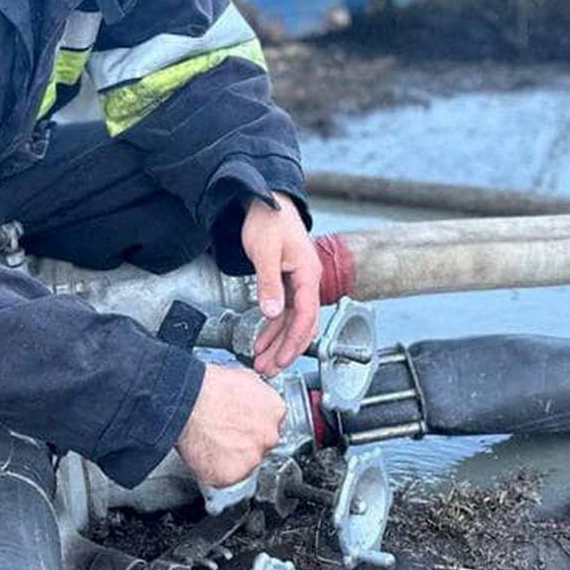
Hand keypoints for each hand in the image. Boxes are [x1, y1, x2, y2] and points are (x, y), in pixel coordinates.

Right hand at [175, 363, 284, 486]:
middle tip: (224, 433)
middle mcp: (268, 436)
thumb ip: (257, 395)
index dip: (254, 424)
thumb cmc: (208, 387)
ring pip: (244, 463)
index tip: (242, 424)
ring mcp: (251, 458)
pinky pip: (225, 477)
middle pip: (260, 445)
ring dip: (231, 456)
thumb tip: (253, 398)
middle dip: (245, 442)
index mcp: (275, 410)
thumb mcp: (244, 377)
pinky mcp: (231, 475)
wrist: (186, 402)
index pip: (272, 423)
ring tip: (211, 440)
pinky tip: (205, 452)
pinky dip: (215, 469)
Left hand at [240, 192, 320, 377]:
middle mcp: (307, 280)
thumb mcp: (264, 253)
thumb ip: (269, 284)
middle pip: (301, 323)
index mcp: (308, 274)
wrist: (266, 200)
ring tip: (262, 361)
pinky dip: (272, 327)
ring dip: (277, 341)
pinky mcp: (287, 280)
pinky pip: (283, 310)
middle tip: (270, 369)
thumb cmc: (267, 221)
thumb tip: (272, 313)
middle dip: (286, 349)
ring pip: (291, 320)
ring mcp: (298, 281)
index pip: (306, 315)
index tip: (282, 359)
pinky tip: (261, 340)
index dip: (294, 341)